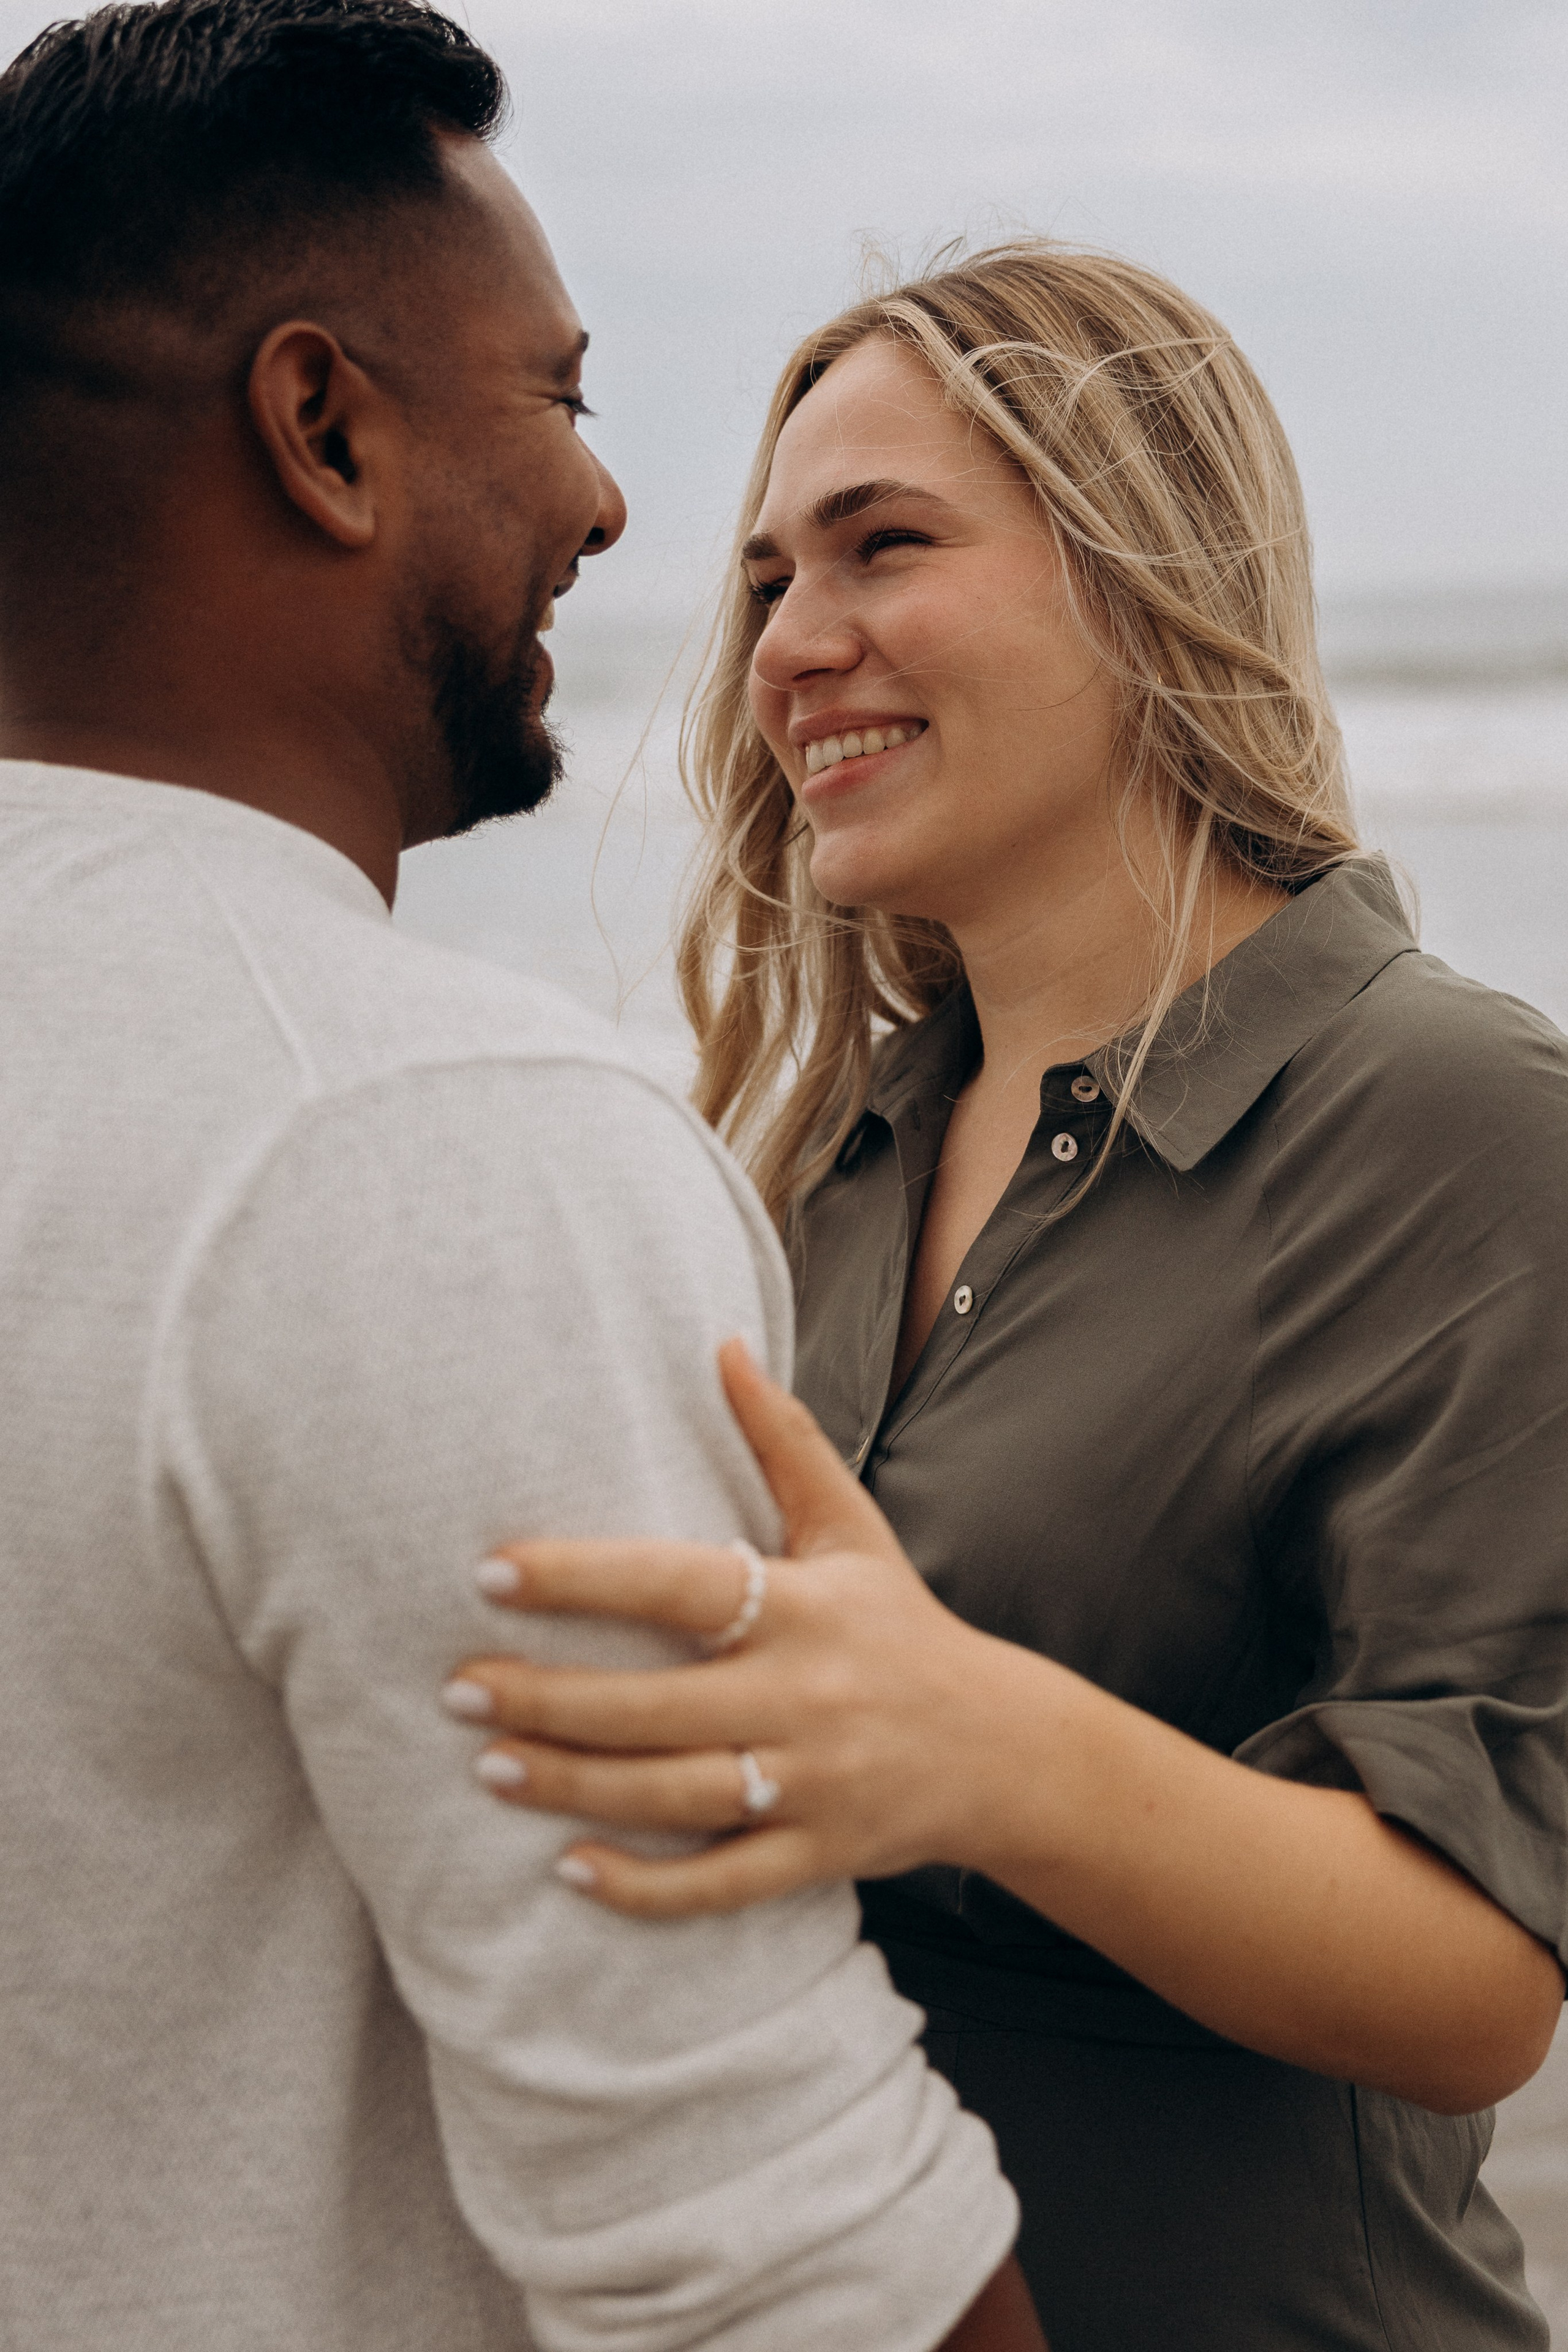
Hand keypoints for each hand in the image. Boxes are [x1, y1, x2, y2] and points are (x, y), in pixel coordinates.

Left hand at [444, 1338, 1056, 1914]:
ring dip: (572, 1787)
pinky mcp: (815, 1856)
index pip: (677, 1584)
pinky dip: (644, 1888)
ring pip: (673, 1796)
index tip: (492, 1570)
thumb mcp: (851, 1526)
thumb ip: (783, 1439)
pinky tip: (571, 1872)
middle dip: (547, 1699)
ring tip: (488, 1766)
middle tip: (456, 1688)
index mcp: (805, 1607)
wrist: (1003, 1749)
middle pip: (654, 1706)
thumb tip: (721, 1344)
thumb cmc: (901, 1625)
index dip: (582, 1578)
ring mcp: (810, 1785)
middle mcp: (805, 1696)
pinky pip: (718, 1884)